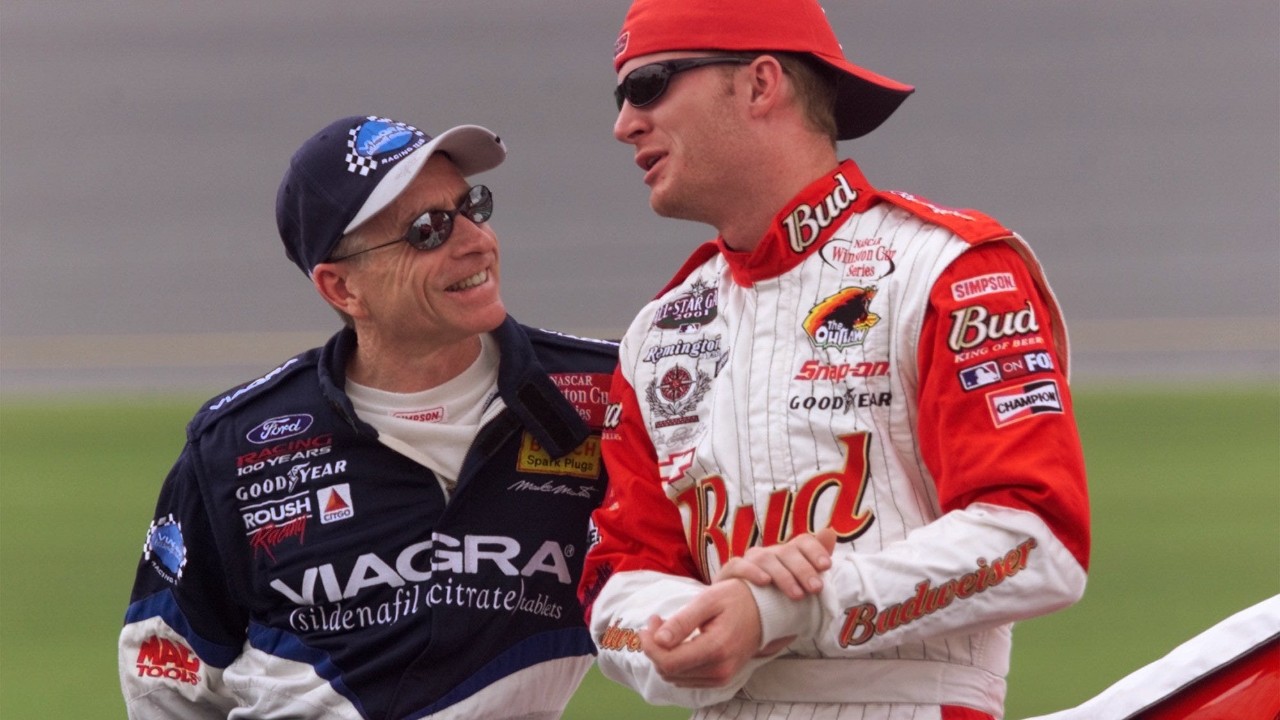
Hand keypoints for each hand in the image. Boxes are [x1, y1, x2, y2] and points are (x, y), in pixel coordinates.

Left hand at [639, 580, 793, 687]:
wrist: (765, 611)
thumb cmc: (736, 599)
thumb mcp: (708, 600)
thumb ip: (682, 621)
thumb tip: (658, 640)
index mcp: (716, 648)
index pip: (669, 661)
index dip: (650, 645)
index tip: (650, 622)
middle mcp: (719, 669)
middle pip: (669, 671)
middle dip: (654, 647)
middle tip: (657, 621)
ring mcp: (721, 677)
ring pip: (675, 677)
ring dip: (663, 655)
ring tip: (667, 628)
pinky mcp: (720, 678)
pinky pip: (686, 678)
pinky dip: (675, 662)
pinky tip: (678, 642)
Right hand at [714, 527, 836, 599]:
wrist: (738, 622)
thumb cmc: (774, 607)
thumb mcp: (798, 591)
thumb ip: (814, 565)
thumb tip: (830, 531)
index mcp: (787, 557)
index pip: (802, 542)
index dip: (815, 550)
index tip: (827, 566)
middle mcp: (768, 554)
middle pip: (787, 552)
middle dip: (804, 569)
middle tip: (816, 588)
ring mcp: (747, 562)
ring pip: (766, 558)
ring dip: (783, 575)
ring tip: (797, 594)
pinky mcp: (728, 574)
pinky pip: (739, 566)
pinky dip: (752, 572)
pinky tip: (765, 582)